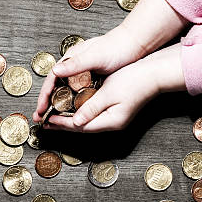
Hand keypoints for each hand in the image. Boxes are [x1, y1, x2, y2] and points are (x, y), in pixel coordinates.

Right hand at [33, 25, 144, 123]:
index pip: (51, 80)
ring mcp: (80, 74)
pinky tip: (68, 112)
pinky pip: (74, 94)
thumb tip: (55, 71)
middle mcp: (72, 67)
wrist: (134, 44)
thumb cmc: (116, 48)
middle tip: (39, 118)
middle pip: (54, 88)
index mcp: (69, 60)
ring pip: (63, 92)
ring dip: (56, 105)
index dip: (44, 96)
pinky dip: (68, 103)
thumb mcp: (95, 57)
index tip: (40, 110)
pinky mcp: (88, 79)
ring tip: (50, 118)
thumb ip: (75, 64)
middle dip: (46, 104)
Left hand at [43, 45, 185, 132]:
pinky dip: (78, 114)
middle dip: (62, 125)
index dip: (62, 124)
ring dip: (68, 121)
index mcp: (110, 122)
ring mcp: (114, 120)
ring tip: (53, 119)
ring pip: (85, 123)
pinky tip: (70, 112)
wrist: (156, 73)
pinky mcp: (115, 113)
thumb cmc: (135, 80)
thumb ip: (91, 108)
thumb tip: (74, 121)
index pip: (79, 126)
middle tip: (45, 123)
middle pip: (81, 128)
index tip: (47, 121)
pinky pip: (91, 117)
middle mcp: (111, 124)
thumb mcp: (109, 93)